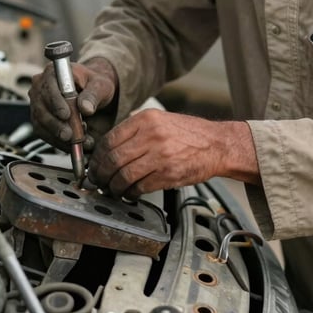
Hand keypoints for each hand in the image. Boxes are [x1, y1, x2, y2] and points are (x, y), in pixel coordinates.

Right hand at [28, 56, 117, 150]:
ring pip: (41, 124)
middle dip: (56, 125)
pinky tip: (73, 145)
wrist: (93, 94)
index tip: (66, 115)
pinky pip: (45, 134)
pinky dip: (58, 142)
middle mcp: (41, 87)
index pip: (49, 87)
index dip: (56, 102)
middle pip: (42, 108)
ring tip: (78, 142)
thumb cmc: (95, 85)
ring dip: (58, 137)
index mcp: (53, 72)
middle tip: (71, 136)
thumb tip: (85, 108)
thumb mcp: (100, 85)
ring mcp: (38, 104)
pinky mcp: (40, 120)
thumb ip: (93, 95)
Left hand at [87, 109, 258, 198]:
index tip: (95, 165)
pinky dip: (131, 193)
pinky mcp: (168, 174)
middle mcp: (152, 135)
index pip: (110, 139)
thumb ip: (136, 131)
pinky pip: (140, 187)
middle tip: (98, 180)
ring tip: (114, 189)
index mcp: (146, 119)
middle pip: (113, 159)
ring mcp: (160, 155)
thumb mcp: (160, 120)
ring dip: (114, 187)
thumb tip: (109, 149)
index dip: (98, 157)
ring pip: (124, 176)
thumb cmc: (189, 134)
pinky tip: (131, 193)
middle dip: (101, 174)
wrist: (217, 144)